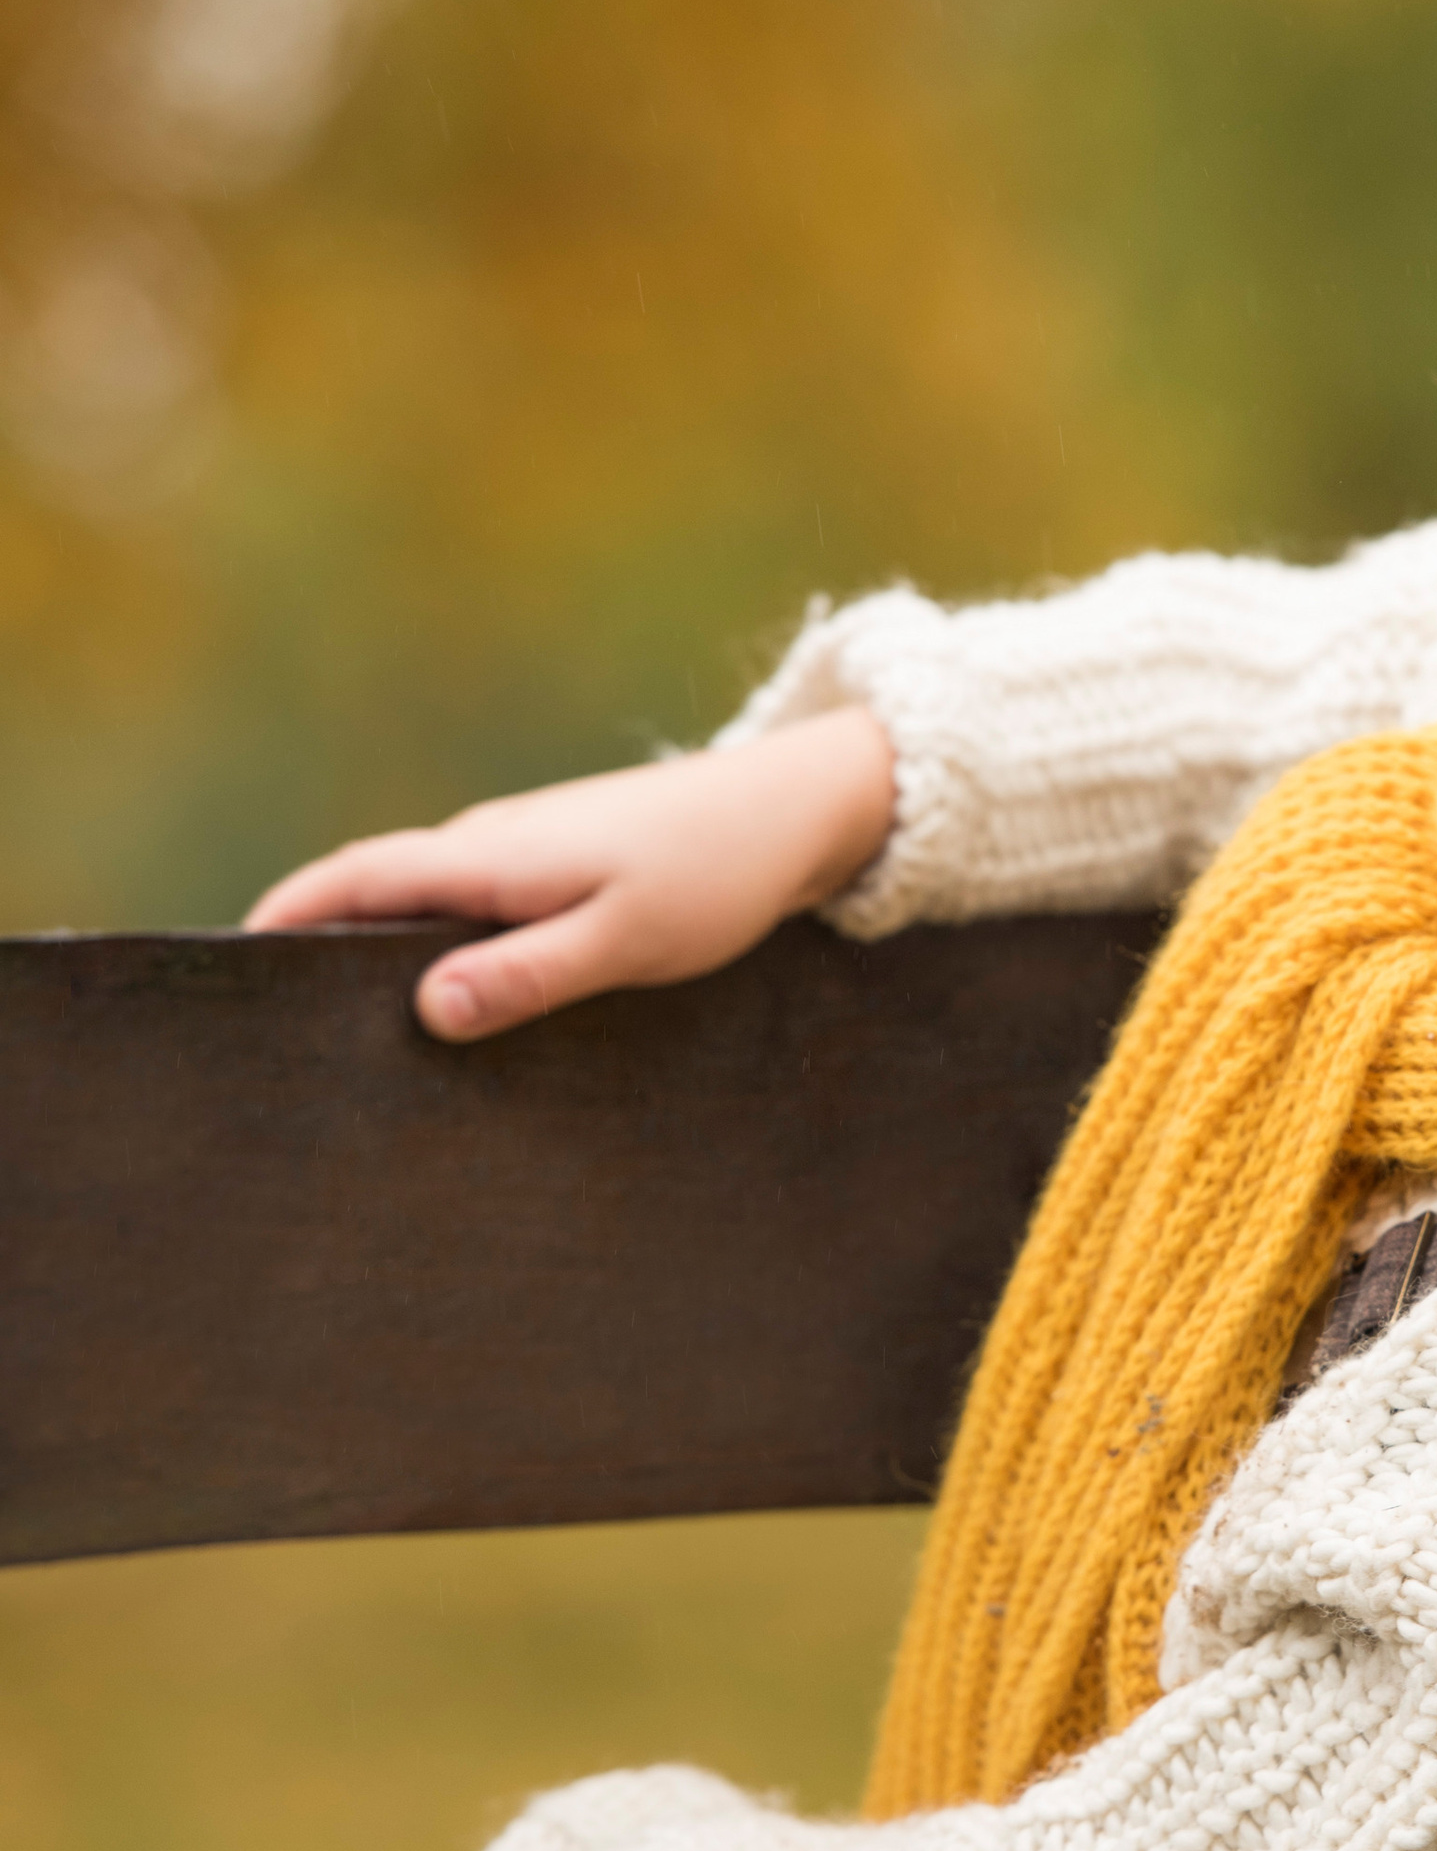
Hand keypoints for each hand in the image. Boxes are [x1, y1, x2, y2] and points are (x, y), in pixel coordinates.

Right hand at [246, 707, 895, 1039]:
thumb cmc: (718, 877)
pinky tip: (454, 1005)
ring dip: (379, 951)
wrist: (796, 813)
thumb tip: (427, 1008)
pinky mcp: (561, 869)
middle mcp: (492, 847)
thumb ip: (530, 975)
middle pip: (375, 893)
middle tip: (275, 1029)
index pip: (355, 880)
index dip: (285, 916)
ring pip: (425, 904)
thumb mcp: (627, 940)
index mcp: (491, 859)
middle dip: (315, 944)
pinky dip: (441, 949)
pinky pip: (473, 910)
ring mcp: (525, 854)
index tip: (227, 965)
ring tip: (350, 1037)